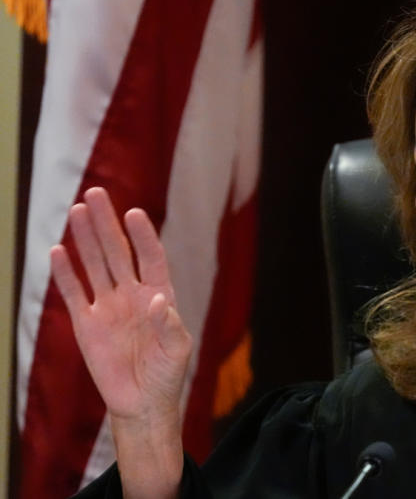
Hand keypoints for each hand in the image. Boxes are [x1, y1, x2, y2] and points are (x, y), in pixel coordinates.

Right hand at [51, 187, 189, 496]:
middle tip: (96, 194)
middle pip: (117, 252)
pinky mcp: (86, 324)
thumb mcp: (177, 351)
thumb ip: (169, 326)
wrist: (142, 402)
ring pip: (94, 265)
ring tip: (77, 210)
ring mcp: (108, 306)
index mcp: (159, 295)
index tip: (134, 214)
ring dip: (85, 239)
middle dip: (107, 224)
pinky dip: (65, 274)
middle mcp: (132, 294)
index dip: (143, 237)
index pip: (150, 258)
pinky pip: (74, 294)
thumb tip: (158, 302)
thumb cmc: (167, 374)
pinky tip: (58, 251)